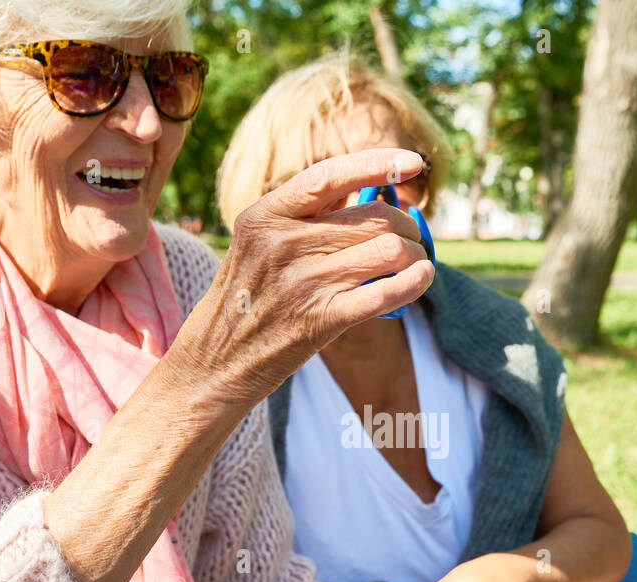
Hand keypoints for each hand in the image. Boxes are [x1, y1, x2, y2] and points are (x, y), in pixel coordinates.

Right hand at [192, 147, 432, 405]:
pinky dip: (415, 281)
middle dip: (406, 226)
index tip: (412, 162)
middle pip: (374, 217)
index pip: (331, 175)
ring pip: (389, 250)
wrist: (215, 363)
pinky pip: (388, 291)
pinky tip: (422, 278)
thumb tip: (364, 188)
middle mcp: (283, 243)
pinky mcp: (322, 319)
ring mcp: (304, 282)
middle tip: (410, 239)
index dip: (378, 163)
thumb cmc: (246, 299)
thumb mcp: (256, 244)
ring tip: (414, 262)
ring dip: (414, 255)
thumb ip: (300, 215)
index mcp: (264, 216)